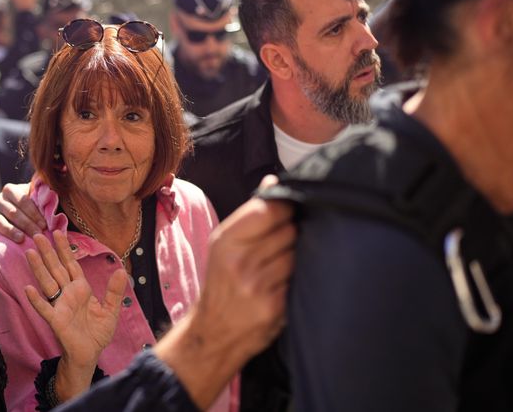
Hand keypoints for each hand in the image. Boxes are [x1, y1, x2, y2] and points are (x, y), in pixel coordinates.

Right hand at [0, 182, 45, 245]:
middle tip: (38, 235)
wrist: (15, 212)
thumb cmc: (31, 206)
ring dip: (10, 231)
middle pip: (12, 212)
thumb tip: (54, 197)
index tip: (45, 225)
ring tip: (21, 239)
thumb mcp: (35, 197)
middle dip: (27, 224)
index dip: (34, 213)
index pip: (23, 201)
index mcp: (10, 189)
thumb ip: (43, 196)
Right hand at [24, 230, 126, 401]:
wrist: (90, 354)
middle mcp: (68, 293)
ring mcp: (60, 305)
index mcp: (81, 288)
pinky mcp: (55, 320)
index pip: (71, 264)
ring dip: (39, 268)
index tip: (58, 232)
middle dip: (48, 252)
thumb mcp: (111, 310)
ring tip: (31, 252)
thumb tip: (121, 270)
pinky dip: (37, 299)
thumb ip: (114, 291)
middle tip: (38, 234)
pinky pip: (44, 308)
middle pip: (56, 268)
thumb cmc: (98, 332)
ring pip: (48, 282)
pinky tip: (29, 288)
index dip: (64, 249)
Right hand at [154, 175, 294, 408]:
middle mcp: (239, 262)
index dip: (284, 207)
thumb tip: (273, 181)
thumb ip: (251, 215)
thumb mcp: (224, 246)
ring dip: (296, 258)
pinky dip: (296, 280)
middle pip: (289, 231)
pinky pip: (299, 279)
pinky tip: (283, 285)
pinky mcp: (275, 306)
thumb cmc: (222, 283)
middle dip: (291, 234)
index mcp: (225, 241)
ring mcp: (257, 285)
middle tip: (281, 246)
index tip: (287, 212)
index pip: (268, 209)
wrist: (213, 332)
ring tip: (280, 267)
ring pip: (297, 254)